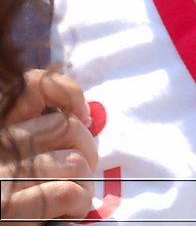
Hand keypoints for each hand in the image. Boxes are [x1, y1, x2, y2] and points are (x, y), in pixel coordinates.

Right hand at [0, 70, 96, 224]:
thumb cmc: (7, 186)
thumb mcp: (11, 150)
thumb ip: (35, 130)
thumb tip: (81, 115)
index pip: (35, 85)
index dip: (68, 93)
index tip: (81, 113)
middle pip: (68, 127)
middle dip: (88, 149)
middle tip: (83, 168)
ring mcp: (0, 176)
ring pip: (73, 161)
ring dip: (85, 181)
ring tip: (77, 194)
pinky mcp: (5, 208)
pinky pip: (65, 192)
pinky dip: (79, 201)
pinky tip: (72, 210)